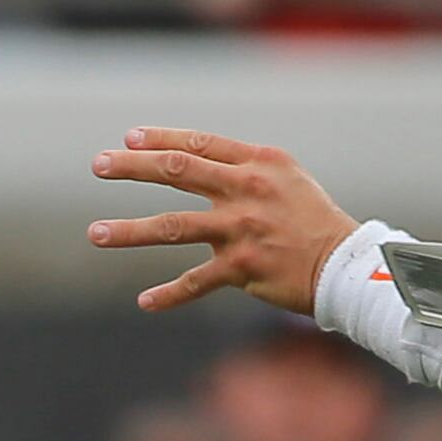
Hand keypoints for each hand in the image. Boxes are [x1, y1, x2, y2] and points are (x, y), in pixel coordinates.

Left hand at [87, 128, 359, 316]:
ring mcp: (241, 230)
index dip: (159, 139)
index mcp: (257, 162)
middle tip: (98, 165)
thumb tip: (194, 161)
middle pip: (176, 171)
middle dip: (131, 167)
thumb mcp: (286, 178)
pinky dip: (170, 294)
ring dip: (129, 231)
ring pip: (172, 226)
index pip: (197, 143)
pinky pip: (196, 282)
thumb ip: (243, 168)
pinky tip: (145, 301)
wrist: (346, 265)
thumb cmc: (314, 221)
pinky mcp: (243, 268)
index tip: (127, 139)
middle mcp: (246, 190)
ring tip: (95, 234)